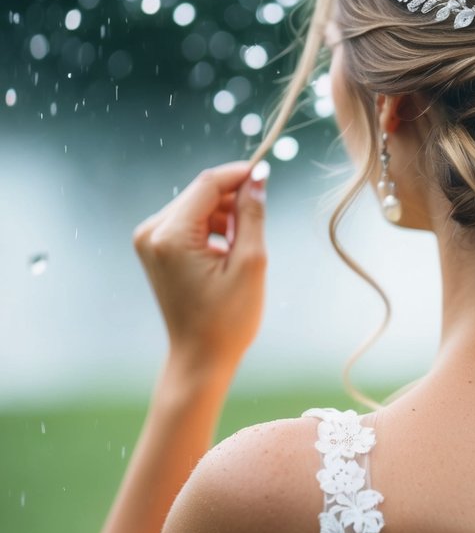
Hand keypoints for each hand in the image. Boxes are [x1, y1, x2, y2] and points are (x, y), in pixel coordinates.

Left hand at [132, 161, 267, 369]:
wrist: (200, 358)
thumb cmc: (227, 319)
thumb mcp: (250, 263)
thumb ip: (252, 214)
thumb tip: (257, 178)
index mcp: (171, 236)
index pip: (208, 184)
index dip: (240, 174)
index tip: (267, 175)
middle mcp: (152, 232)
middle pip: (200, 192)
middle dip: (233, 200)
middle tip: (257, 225)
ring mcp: (149, 240)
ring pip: (196, 205)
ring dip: (224, 215)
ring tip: (243, 246)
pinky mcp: (154, 248)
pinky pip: (188, 222)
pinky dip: (212, 228)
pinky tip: (228, 251)